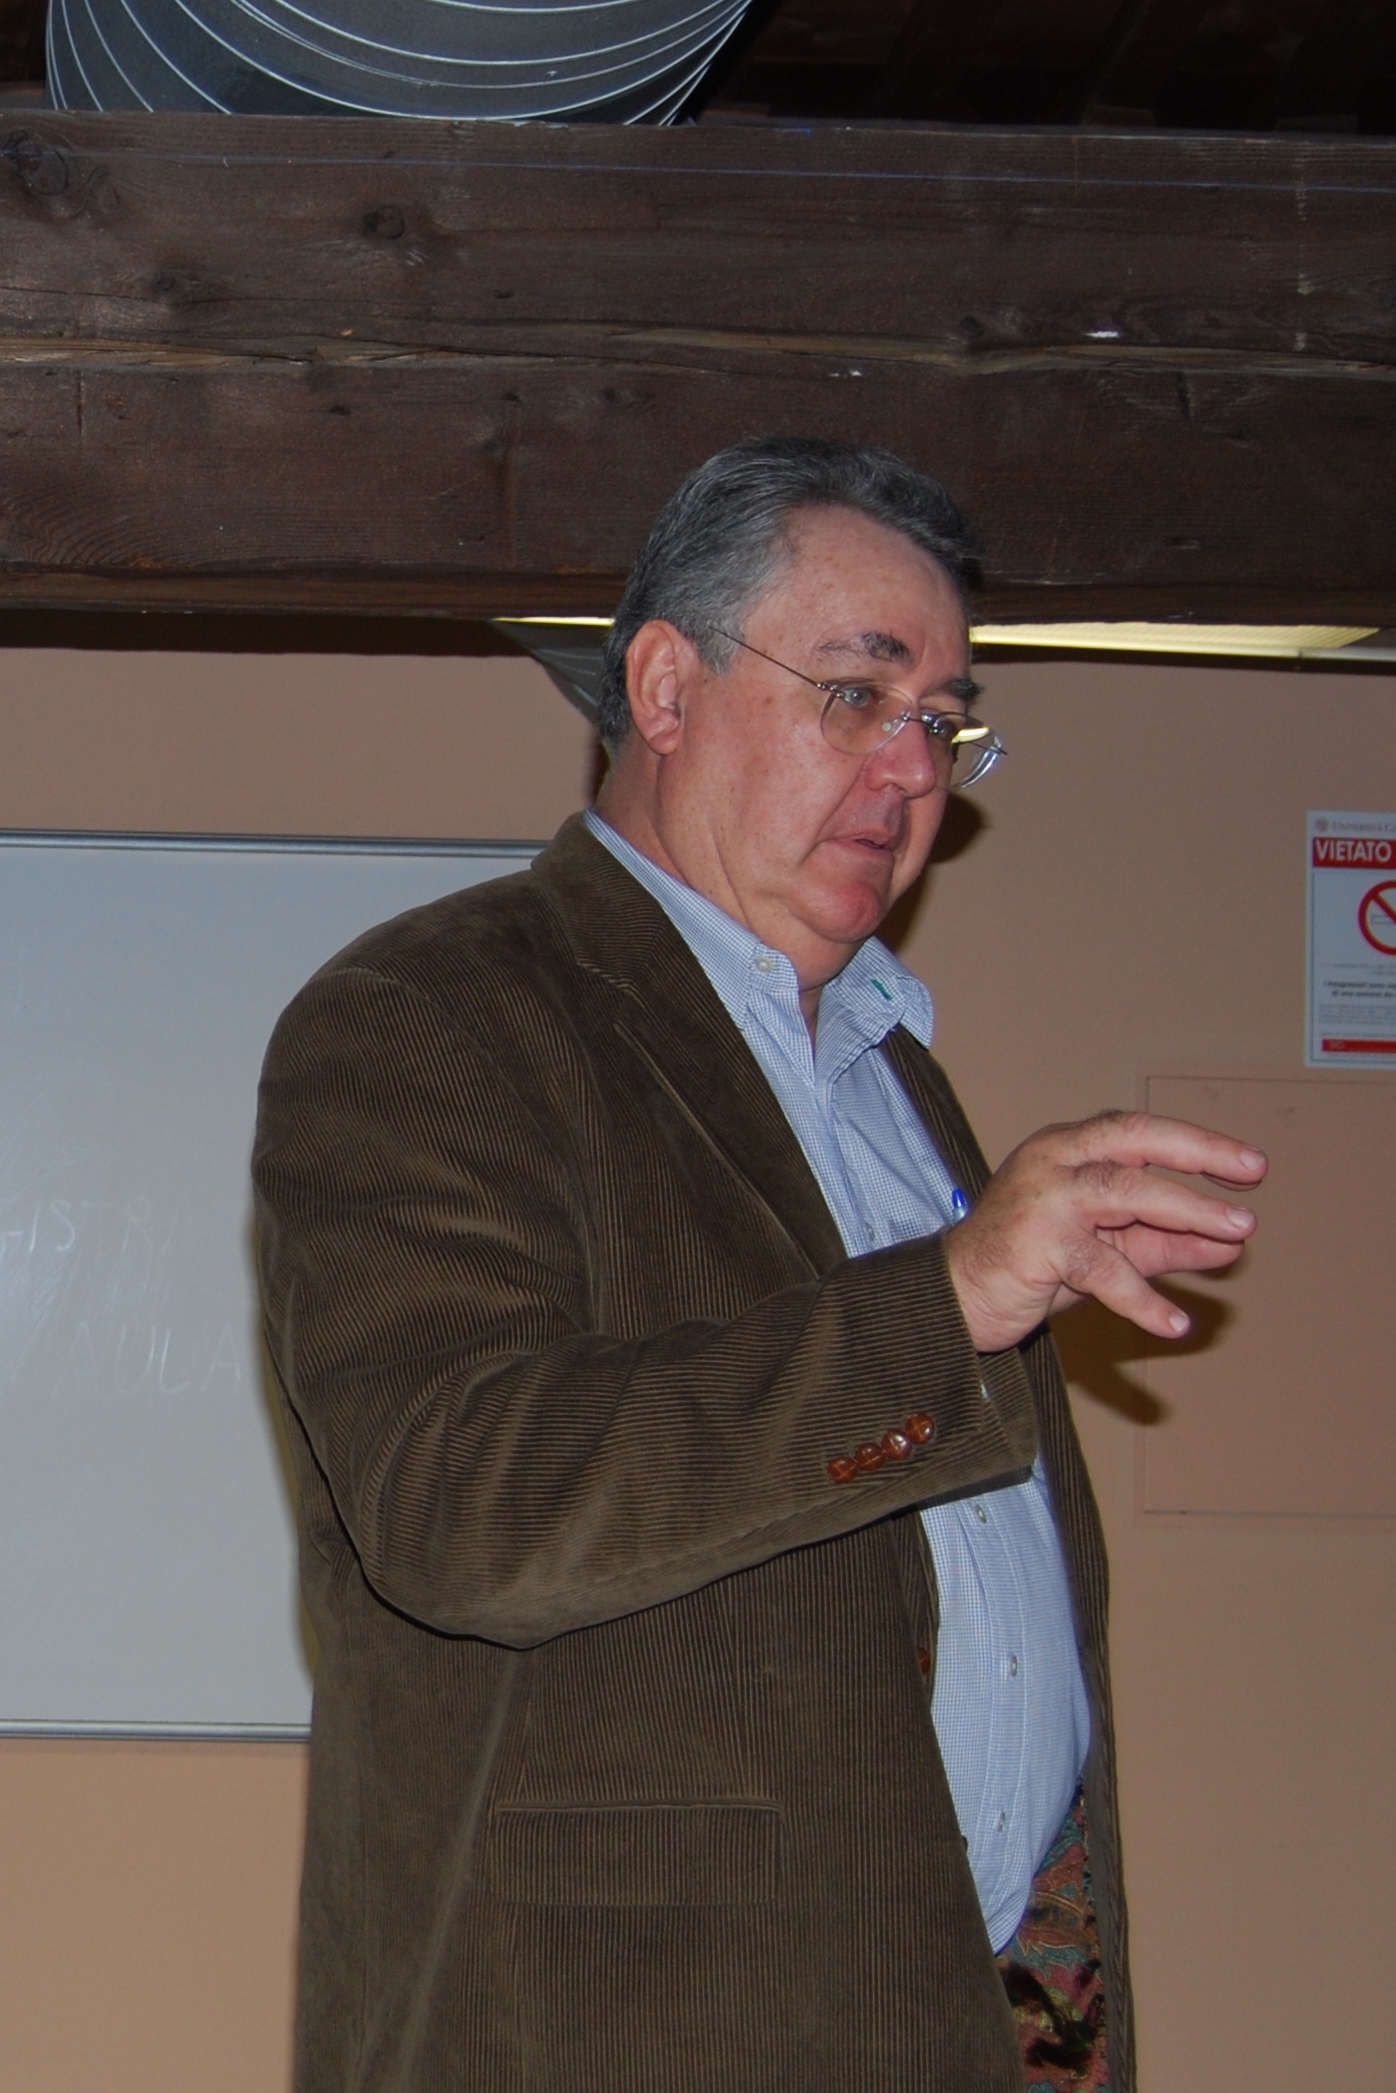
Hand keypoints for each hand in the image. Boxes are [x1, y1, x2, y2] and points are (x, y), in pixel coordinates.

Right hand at [942, 1110, 1266, 1352]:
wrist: (954, 1299)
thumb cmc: (1030, 1266)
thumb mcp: (1108, 1248)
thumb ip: (1164, 1240)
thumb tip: (1232, 1243)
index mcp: (1069, 1148)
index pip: (1140, 1132)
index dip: (1197, 1143)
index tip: (1249, 1165)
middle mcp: (1053, 1159)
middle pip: (1135, 1141)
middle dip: (1199, 1153)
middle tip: (1252, 1175)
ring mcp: (1042, 1198)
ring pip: (1125, 1191)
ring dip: (1188, 1212)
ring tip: (1238, 1236)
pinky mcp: (1034, 1243)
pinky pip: (1100, 1268)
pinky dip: (1141, 1296)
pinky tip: (1174, 1322)